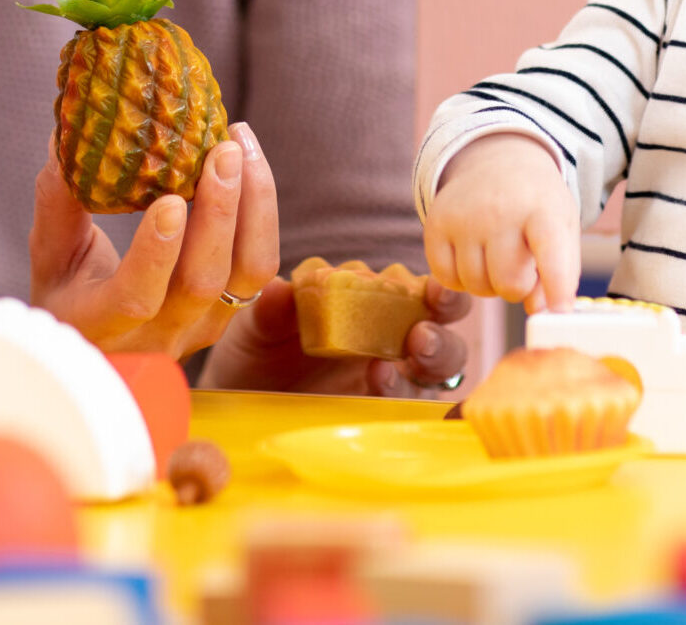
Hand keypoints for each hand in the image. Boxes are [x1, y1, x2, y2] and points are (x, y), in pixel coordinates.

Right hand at [30, 121, 278, 357]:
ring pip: (247, 274)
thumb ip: (58, 199)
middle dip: (220, 211)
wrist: (102, 333)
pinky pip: (259, 265)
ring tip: (239, 143)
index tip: (170, 200)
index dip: (155, 254)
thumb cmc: (68, 288)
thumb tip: (68, 134)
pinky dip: (262, 210)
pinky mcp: (230, 309)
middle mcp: (158, 335)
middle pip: (203, 282)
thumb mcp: (51, 251)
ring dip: (254, 204)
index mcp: (100, 324)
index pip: (135, 298)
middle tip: (222, 150)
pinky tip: (248, 162)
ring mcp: (201, 327)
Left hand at [201, 276, 472, 393]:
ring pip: (434, 354)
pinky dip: (397, 384)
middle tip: (430, 314)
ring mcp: (380, 366)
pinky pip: (401, 393)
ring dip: (437, 348)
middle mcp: (378, 325)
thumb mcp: (253, 326)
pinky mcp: (373, 403)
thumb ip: (269, 309)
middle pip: (434, 313)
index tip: (427, 284)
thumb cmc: (251, 350)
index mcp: (357, 293)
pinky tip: (380, 378)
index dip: (429, 282)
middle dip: (446, 308)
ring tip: (416, 347)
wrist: (239, 401)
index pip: (407, 281)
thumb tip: (282, 290)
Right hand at [424, 133, 579, 312]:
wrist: (497, 161)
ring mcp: (464, 215)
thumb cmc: (536, 204)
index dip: (556, 288)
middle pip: (509, 284)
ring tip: (497, 257)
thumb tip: (537, 310)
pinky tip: (473, 257)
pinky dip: (460, 279)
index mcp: (543, 208)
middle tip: (521, 266)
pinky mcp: (436, 222)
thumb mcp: (562, 227)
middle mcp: (500, 209)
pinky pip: (446, 278)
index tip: (561, 315)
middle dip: (518, 287)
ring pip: (476, 285)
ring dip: (489, 283)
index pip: (551, 255)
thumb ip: (561, 272)